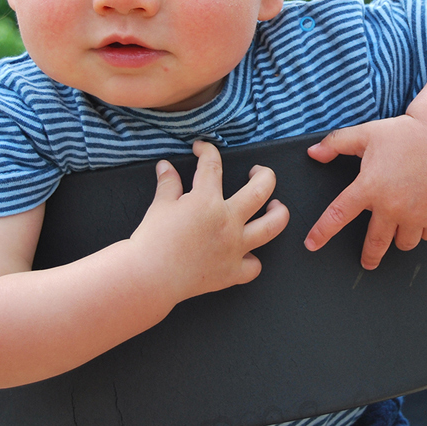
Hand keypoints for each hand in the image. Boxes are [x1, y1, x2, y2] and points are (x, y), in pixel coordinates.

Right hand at [132, 141, 289, 300]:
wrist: (148, 278)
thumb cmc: (151, 241)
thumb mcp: (160, 206)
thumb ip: (168, 183)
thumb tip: (165, 165)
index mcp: (206, 201)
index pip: (213, 165)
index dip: (207, 151)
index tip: (202, 149)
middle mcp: (227, 221)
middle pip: (262, 189)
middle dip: (265, 174)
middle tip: (258, 172)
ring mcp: (234, 247)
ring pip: (272, 226)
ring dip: (278, 213)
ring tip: (275, 207)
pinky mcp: (232, 272)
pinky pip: (254, 265)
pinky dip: (252, 259)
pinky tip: (247, 253)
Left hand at [305, 117, 426, 269]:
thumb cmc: (403, 134)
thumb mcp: (365, 133)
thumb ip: (335, 143)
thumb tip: (312, 154)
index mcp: (369, 186)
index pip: (338, 216)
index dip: (322, 233)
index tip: (312, 245)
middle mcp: (391, 206)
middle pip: (375, 245)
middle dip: (369, 256)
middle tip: (366, 261)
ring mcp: (416, 214)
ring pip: (402, 244)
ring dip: (397, 240)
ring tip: (397, 228)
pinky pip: (425, 237)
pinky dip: (421, 232)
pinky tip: (418, 219)